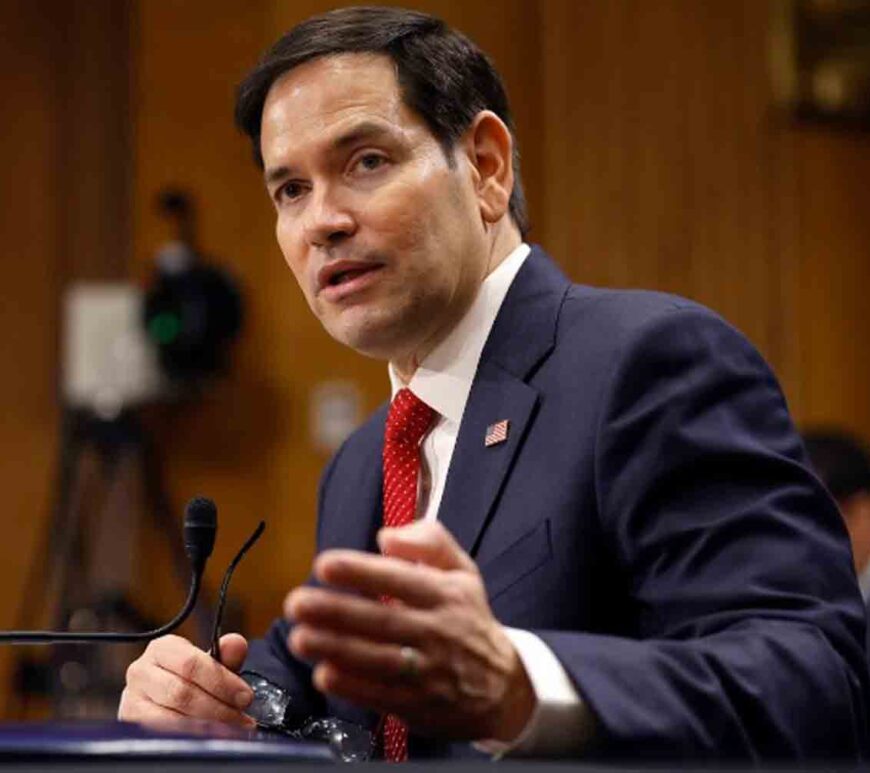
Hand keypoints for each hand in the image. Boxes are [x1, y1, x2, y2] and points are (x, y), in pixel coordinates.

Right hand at [118, 633, 255, 727]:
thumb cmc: (190, 677)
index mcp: (162, 648)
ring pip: (172, 717)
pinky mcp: (130, 723)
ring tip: (231, 728)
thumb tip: (236, 643)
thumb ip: (226, 655)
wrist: (163, 697)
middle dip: (218, 708)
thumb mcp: (209, 663)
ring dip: (207, 725)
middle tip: (241, 717)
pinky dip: (189, 736)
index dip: (221, 682)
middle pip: (182, 693)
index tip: (245, 697)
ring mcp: (132, 698)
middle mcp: (141, 671)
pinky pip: (162, 733)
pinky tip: (208, 736)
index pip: (191, 664)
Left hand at [285, 520, 534, 740]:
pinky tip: (324, 674)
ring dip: (335, 649)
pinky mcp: (418, 705)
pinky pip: (380, 695)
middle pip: (382, 620)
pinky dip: (351, 686)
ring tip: (299, 637)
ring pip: (377, 659)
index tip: (324, 565)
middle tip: (296, 603)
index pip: (400, 579)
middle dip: (336, 612)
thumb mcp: (463, 571)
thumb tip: (385, 537)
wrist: (503, 688)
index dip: (361, 571)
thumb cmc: (469, 619)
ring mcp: (428, 671)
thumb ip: (429, 541)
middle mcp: (438, 631)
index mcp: (446, 594)